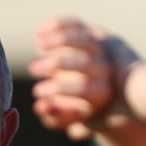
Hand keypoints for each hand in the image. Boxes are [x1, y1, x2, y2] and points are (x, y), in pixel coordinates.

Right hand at [30, 17, 140, 140]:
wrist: (112, 97)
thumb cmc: (84, 113)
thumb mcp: (72, 120)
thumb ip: (56, 117)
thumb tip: (40, 106)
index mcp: (104, 93)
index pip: (85, 87)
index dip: (59, 88)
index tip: (37, 92)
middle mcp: (108, 70)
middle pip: (85, 61)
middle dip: (57, 63)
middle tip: (33, 69)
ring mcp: (104, 49)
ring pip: (83, 38)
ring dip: (59, 39)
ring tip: (37, 46)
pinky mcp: (95, 34)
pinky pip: (78, 25)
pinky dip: (59, 25)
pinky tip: (39, 33)